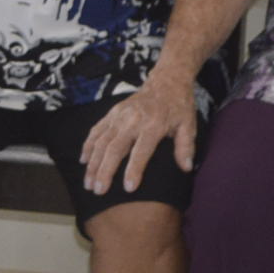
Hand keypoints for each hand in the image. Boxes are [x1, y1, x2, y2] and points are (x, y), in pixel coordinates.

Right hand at [81, 73, 200, 197]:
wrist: (165, 82)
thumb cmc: (178, 107)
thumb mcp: (189, 125)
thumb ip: (186, 147)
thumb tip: (186, 168)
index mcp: (153, 125)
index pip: (141, 151)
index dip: (134, 170)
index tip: (128, 188)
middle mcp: (132, 120)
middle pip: (114, 148)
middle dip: (104, 170)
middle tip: (98, 190)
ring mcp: (119, 116)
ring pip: (101, 141)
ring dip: (93, 163)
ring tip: (88, 182)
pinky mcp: (111, 113)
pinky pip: (96, 131)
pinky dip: (88, 146)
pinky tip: (84, 161)